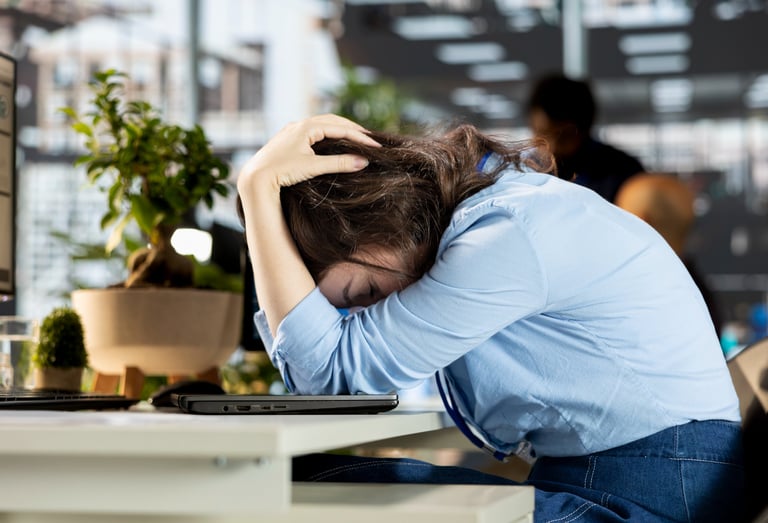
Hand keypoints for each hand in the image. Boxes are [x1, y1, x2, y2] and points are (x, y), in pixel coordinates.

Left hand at [237, 114, 379, 192]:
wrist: (255, 178)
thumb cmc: (282, 171)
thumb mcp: (313, 167)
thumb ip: (339, 163)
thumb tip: (363, 162)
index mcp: (307, 126)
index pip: (340, 127)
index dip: (359, 136)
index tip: (375, 145)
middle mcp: (299, 124)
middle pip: (332, 121)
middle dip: (352, 129)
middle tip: (369, 138)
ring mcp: (292, 131)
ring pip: (321, 125)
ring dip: (339, 130)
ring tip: (354, 138)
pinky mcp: (287, 140)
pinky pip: (312, 132)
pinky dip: (327, 135)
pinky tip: (331, 142)